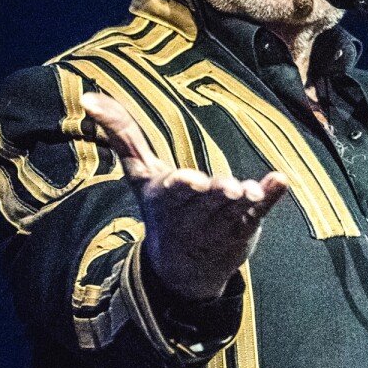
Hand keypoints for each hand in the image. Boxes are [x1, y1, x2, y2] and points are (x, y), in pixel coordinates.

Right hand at [81, 92, 288, 303]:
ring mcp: (222, 221)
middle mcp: (194, 212)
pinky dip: (270, 197)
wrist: (181, 270)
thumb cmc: (161, 209)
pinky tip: (280, 181)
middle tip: (229, 187)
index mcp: (167, 197)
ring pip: (233, 208)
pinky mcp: (245, 227)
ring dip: (244, 199)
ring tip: (253, 190)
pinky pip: (259, 211)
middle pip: (207, 200)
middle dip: (216, 194)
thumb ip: (122, 134)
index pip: (174, 190)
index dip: (183, 185)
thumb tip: (87, 96)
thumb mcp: (139, 174)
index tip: (191, 180)